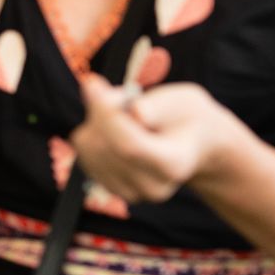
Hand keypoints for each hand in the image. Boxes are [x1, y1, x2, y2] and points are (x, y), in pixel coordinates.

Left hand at [69, 77, 245, 203]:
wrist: (191, 144)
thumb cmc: (185, 116)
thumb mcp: (181, 99)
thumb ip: (154, 106)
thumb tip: (131, 112)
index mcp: (174, 165)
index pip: (130, 147)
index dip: (107, 115)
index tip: (91, 83)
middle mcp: (152, 186)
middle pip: (105, 146)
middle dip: (102, 109)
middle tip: (120, 94)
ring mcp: (130, 191)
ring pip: (89, 147)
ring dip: (97, 120)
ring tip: (126, 116)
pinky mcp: (110, 186)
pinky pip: (83, 151)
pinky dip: (93, 132)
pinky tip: (116, 129)